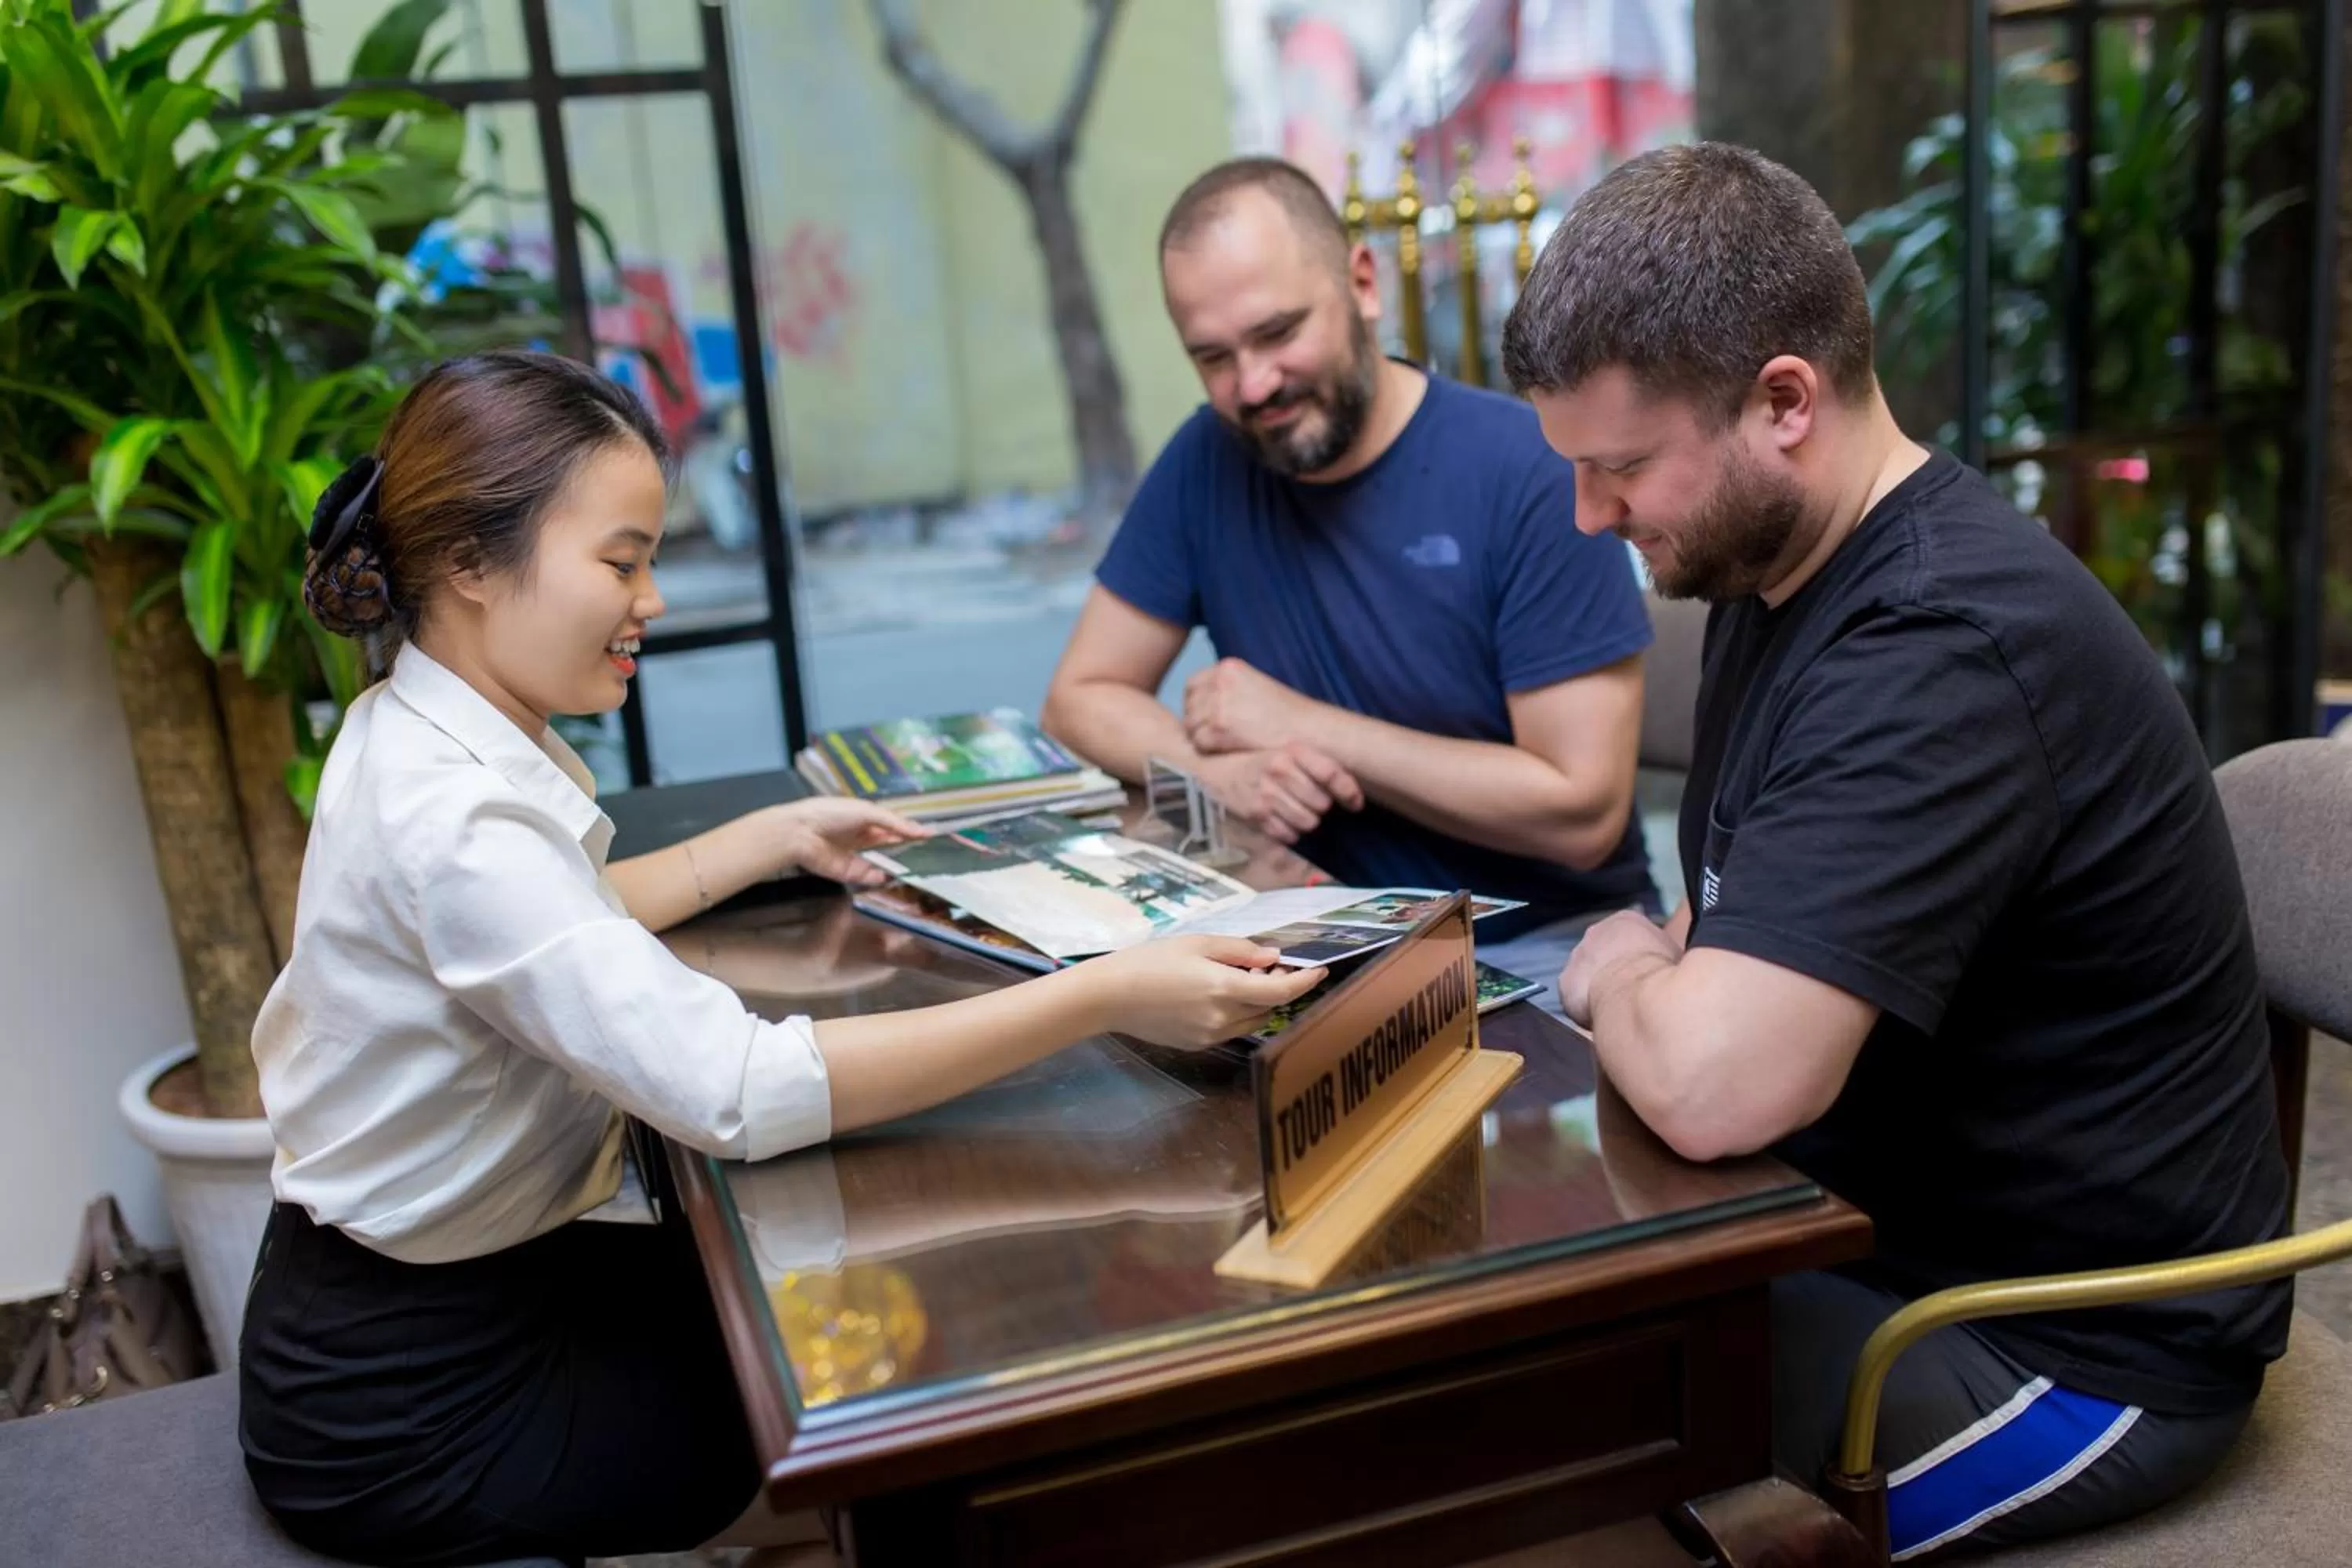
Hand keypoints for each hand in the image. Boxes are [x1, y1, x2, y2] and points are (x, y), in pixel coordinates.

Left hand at [765, 798, 929, 886]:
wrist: (800, 834)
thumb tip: (922, 830)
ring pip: (883, 863)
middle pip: (891, 846)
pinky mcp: (850, 873)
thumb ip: (894, 823)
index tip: (932, 838)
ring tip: (920, 869)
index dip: (911, 832)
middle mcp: (863, 838)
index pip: (894, 827)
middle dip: (908, 850)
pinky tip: (895, 875)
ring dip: (899, 865)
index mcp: (866, 818)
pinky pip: (870, 876)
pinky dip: (882, 876)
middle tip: (931, 857)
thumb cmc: (832, 814)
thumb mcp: (867, 811)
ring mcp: (858, 856)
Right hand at [1078, 935, 1329, 1048]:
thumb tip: (1272, 957)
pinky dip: (1239, 1012)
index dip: (1305, 981)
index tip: (1321, 970)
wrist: (1109, 996)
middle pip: (1270, 1006)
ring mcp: (1211, 1036)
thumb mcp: (1197, 943)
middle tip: (1274, 964)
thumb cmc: (1150, 960)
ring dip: (1260, 1001)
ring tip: (1244, 976)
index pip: (1282, 991)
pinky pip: (1232, 1028)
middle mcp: (1223, 1018)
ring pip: (1254, 1020)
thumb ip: (1239, 950)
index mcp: (1224, 989)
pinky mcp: (1199, 1045)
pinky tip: (1221, 993)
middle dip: (1280, 986)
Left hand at [1183, 658, 1313, 754]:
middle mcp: (1220, 681)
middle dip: (1197, 723)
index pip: (1193, 685)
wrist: (1308, 731)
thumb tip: (1199, 704)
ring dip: (1203, 738)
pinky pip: (1200, 743)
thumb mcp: (1255, 688)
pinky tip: (1230, 752)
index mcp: (1228, 668)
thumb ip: (1228, 690)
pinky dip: (1211, 751)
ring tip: (1226, 745)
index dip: (1196, 705)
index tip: (1206, 719)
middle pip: (1189, 707)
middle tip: (1216, 737)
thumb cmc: (1286, 715)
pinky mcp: (1220, 727)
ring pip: (1192, 726)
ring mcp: (1218, 703)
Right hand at [1194, 743, 1363, 844]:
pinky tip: (1278, 818)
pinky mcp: (1256, 815)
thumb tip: (1352, 792)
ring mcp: (1267, 794)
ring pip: (1309, 822)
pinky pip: (1289, 835)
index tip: (1356, 804)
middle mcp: (1279, 770)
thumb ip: (1314, 763)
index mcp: (1290, 750)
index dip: (1350, 791)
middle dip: (1319, 806)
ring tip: (1291, 809)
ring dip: (1305, 820)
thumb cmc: (1252, 761)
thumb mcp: (1282, 750)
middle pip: (1323, 803)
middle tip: (1307, 800)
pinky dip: (1288, 831)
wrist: (1209, 770)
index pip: (1331, 772)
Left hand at [1558, 910, 1681, 1025]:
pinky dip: (1585, 1006)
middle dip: (1614, 970)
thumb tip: (1678, 963)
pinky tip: (1600, 1017)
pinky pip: (1575, 996)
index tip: (1645, 975)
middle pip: (1604, 953)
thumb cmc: (1664, 972)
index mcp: (1627, 921)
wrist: (1636, 989)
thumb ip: (1669, 952)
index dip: (1637, 958)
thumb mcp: (1678, 954)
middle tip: (1629, 993)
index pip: (1629, 936)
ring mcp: (1578, 956)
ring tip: (1616, 1008)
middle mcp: (1596, 932)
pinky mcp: (1566, 982)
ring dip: (1597, 988)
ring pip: (1587, 974)